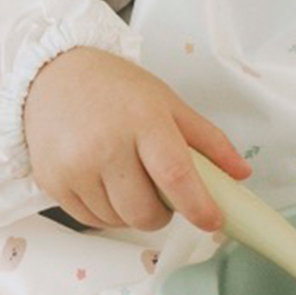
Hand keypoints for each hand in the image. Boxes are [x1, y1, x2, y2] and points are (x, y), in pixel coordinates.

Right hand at [22, 46, 250, 231]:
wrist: (54, 74)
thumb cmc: (114, 87)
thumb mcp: (167, 102)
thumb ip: (208, 140)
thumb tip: (242, 174)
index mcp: (142, 119)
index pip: (175, 175)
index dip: (198, 206)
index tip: (213, 220)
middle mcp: (106, 144)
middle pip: (145, 211)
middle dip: (163, 213)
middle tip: (162, 192)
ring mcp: (75, 166)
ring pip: (118, 221)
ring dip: (132, 213)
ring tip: (129, 179)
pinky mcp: (53, 181)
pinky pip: (90, 220)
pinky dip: (106, 213)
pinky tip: (105, 183)